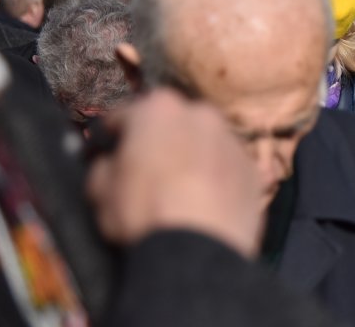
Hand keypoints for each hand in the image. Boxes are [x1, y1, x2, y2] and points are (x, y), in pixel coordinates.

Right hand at [86, 88, 263, 258]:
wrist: (200, 246)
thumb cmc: (143, 211)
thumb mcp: (100, 192)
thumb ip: (104, 168)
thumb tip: (110, 164)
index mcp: (158, 108)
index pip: (125, 115)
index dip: (113, 135)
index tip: (109, 151)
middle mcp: (202, 114)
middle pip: (173, 124)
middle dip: (160, 142)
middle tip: (149, 172)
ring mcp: (233, 140)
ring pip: (206, 143)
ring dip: (194, 158)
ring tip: (183, 191)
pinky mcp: (253, 169)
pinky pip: (228, 169)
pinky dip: (219, 179)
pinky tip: (209, 205)